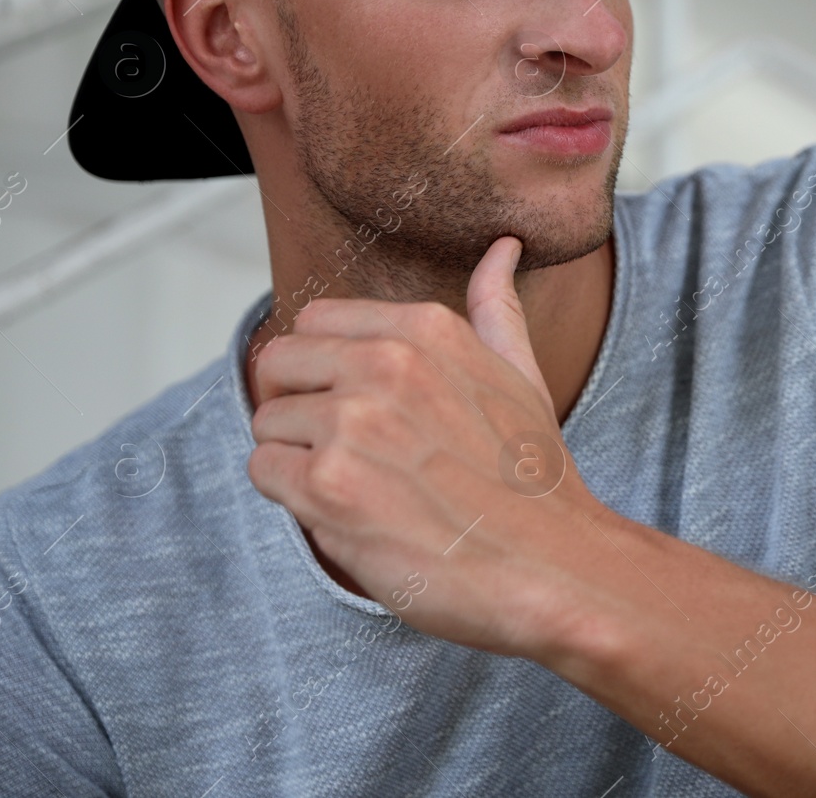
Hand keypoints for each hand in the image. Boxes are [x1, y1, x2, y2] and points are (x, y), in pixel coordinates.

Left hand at [247, 236, 610, 659]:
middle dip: (295, 406)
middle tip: (342, 452)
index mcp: (426, 329)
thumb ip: (495, 308)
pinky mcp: (328, 486)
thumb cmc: (535, 482)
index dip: (323, 368)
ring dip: (296, 459)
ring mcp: (353, 423)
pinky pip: (264, 471)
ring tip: (357, 489)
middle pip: (278, 362)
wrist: (551, 567)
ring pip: (266, 421)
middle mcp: (385, 364)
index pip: (316, 321)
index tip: (350, 405)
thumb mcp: (521, 376)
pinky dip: (292, 498)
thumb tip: (503, 248)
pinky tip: (348, 513)